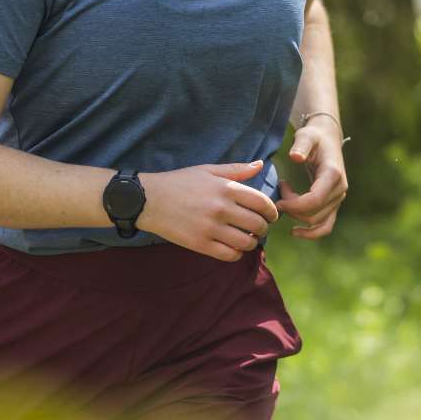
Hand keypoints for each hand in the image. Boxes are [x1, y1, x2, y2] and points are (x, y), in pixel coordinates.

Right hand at [137, 161, 277, 261]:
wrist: (148, 200)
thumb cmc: (179, 182)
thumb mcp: (207, 170)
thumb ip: (236, 170)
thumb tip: (260, 165)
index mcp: (226, 188)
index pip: (262, 203)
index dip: (272, 211)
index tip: (271, 216)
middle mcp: (221, 208)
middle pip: (257, 225)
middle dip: (263, 228)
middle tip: (259, 229)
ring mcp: (211, 228)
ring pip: (246, 242)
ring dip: (252, 243)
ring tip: (247, 238)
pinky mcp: (200, 244)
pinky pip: (229, 255)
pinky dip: (237, 254)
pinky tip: (234, 248)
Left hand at [277, 119, 347, 239]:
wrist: (327, 139)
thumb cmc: (314, 137)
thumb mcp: (306, 136)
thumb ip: (301, 145)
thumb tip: (295, 156)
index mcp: (333, 175)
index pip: (315, 200)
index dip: (294, 205)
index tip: (278, 200)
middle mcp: (339, 189)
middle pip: (314, 213)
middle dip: (292, 209)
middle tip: (278, 193)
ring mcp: (338, 199)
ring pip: (317, 221)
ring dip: (297, 215)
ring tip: (284, 200)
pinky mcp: (334, 204)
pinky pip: (326, 226)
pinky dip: (312, 233)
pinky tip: (295, 232)